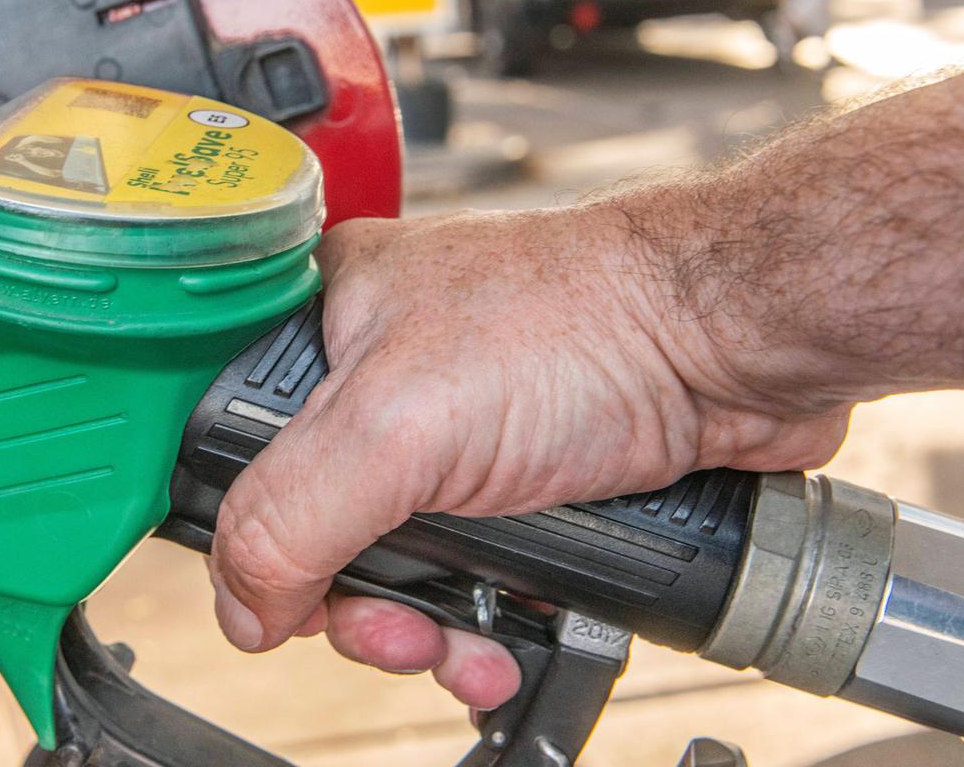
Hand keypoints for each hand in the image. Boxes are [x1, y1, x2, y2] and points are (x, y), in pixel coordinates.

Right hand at [206, 203, 853, 707]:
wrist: (732, 347)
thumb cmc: (590, 324)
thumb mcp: (396, 425)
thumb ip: (290, 518)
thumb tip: (243, 605)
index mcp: (329, 318)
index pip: (231, 440)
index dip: (249, 527)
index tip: (281, 584)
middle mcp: (387, 373)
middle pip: (315, 524)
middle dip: (356, 601)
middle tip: (394, 622)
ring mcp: (459, 430)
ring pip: (397, 564)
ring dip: (424, 628)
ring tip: (461, 644)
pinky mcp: (525, 481)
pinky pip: (471, 577)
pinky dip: (483, 623)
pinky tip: (506, 637)